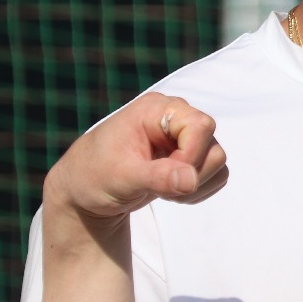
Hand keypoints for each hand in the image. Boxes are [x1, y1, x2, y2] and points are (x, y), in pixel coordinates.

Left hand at [44, 92, 228, 220]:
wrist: (85, 191)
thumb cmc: (94, 176)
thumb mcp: (121, 177)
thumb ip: (157, 177)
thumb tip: (190, 180)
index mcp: (157, 110)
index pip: (200, 126)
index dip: (190, 155)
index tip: (162, 175)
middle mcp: (176, 118)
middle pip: (213, 146)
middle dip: (190, 174)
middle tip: (158, 186)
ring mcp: (185, 139)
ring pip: (217, 162)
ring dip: (193, 185)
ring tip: (161, 190)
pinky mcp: (191, 157)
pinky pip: (216, 175)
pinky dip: (196, 191)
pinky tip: (169, 191)